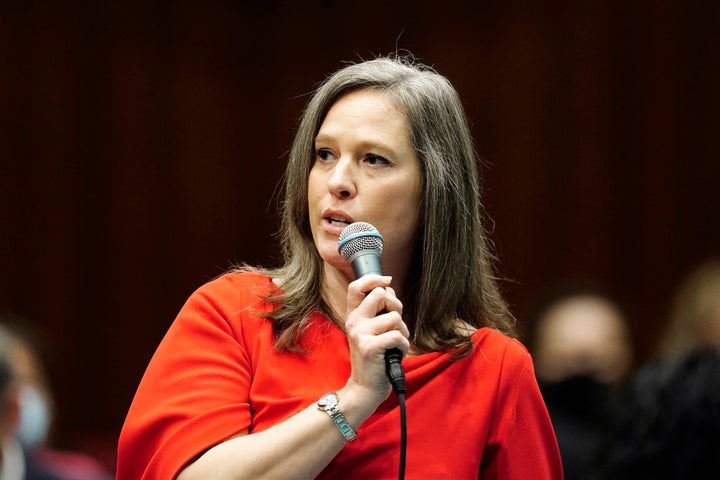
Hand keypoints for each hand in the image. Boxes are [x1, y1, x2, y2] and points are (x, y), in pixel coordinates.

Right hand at [343, 274, 409, 404]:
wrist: (366, 387)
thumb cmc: (375, 357)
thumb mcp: (372, 330)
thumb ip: (379, 310)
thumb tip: (389, 288)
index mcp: (354, 315)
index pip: (357, 287)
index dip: (373, 278)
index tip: (387, 281)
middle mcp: (354, 321)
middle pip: (381, 295)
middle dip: (397, 306)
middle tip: (395, 324)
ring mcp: (360, 334)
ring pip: (395, 317)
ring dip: (402, 331)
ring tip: (394, 344)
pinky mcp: (370, 347)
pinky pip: (397, 336)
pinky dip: (403, 346)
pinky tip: (395, 353)